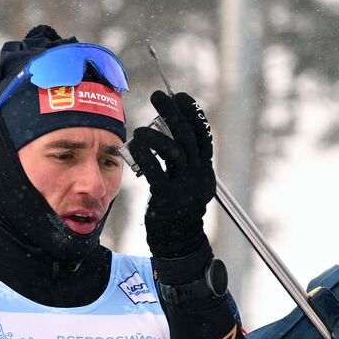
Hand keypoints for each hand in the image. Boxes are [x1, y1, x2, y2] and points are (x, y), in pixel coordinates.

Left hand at [126, 91, 215, 268]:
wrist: (179, 243)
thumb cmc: (177, 209)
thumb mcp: (185, 181)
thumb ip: (180, 160)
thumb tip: (166, 132)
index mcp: (204, 169)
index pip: (202, 134)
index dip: (192, 112)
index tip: (179, 96)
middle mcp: (199, 175)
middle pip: (187, 137)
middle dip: (172, 112)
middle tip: (157, 96)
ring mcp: (185, 187)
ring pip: (174, 151)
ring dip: (155, 135)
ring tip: (140, 131)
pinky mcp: (168, 198)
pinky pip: (156, 170)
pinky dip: (144, 154)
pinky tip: (134, 145)